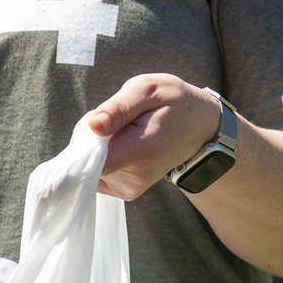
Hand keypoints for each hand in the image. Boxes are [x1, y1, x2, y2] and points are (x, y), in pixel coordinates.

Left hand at [75, 74, 223, 200]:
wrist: (198, 129)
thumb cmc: (173, 102)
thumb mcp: (148, 90)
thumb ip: (119, 108)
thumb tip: (93, 126)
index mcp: (142, 150)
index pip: (93, 162)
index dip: (84, 140)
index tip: (96, 121)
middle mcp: (134, 177)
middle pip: (88, 159)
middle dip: (92, 134)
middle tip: (118, 117)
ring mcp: (130, 189)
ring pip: (91, 164)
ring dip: (99, 144)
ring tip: (126, 130)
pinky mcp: (125, 192)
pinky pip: (98, 172)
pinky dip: (104, 155)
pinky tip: (125, 143)